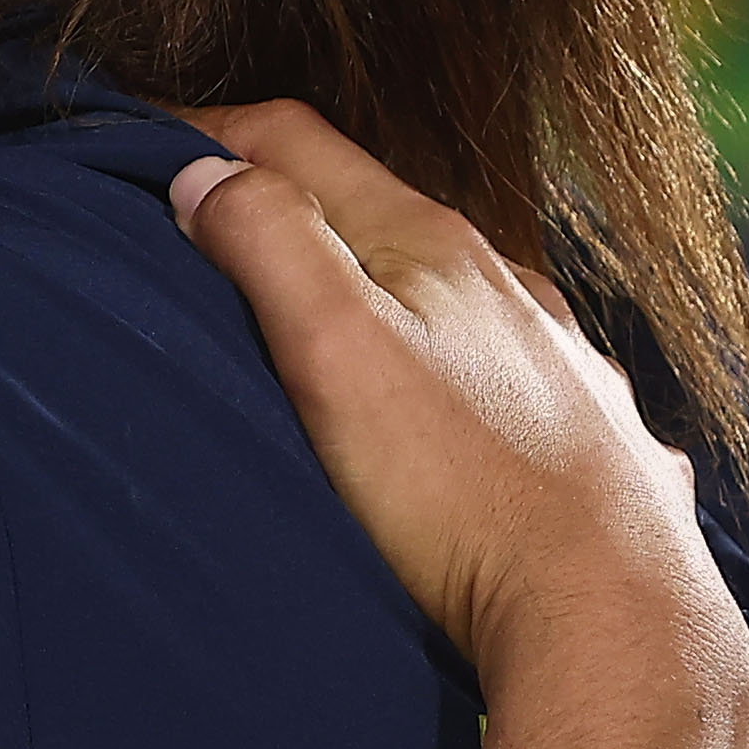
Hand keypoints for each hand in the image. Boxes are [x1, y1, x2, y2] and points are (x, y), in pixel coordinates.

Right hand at [167, 101, 748, 740]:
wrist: (612, 617)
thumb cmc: (462, 495)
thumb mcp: (335, 354)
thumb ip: (269, 247)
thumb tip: (206, 173)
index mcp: (433, 246)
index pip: (299, 140)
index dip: (209, 132)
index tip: (137, 144)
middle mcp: (506, 285)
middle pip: (374, 210)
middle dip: (284, 207)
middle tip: (200, 232)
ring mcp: (557, 358)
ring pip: (447, 293)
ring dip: (373, 288)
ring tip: (319, 327)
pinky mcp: (587, 434)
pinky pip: (503, 372)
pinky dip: (447, 364)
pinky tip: (442, 411)